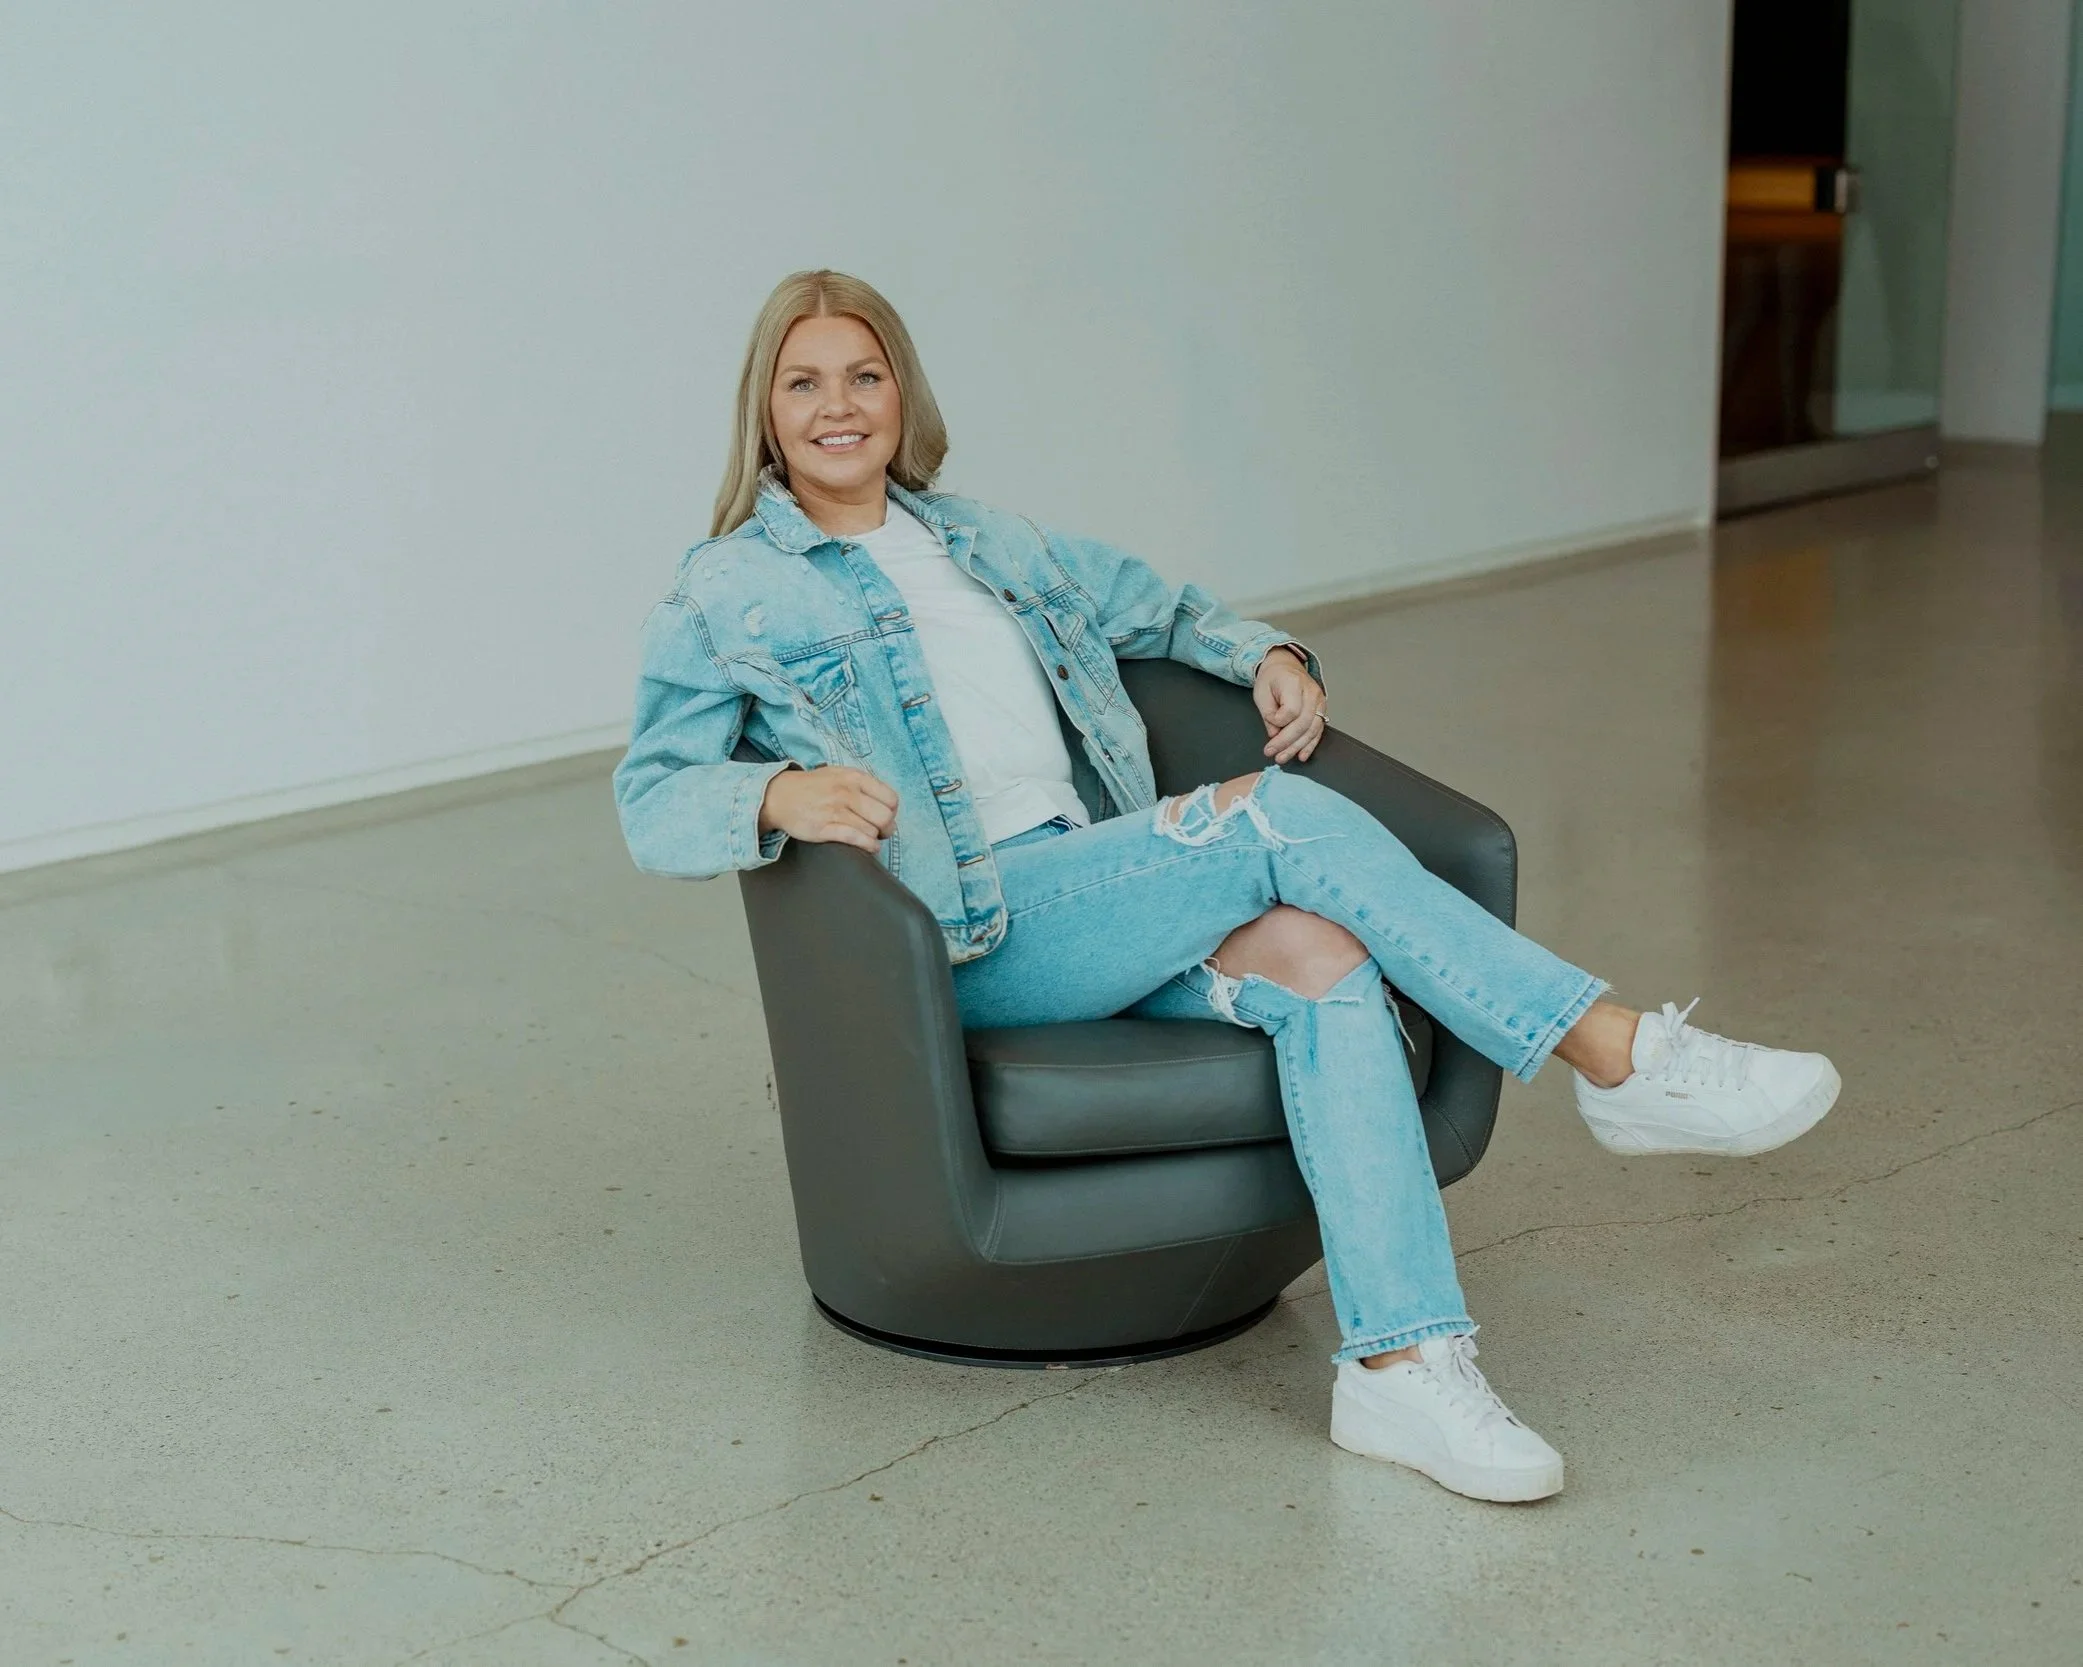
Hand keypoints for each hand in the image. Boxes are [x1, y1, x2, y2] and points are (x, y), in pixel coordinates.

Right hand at [757, 765, 898, 852]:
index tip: (886, 816)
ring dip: (874, 838)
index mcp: (855, 778)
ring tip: (869, 838)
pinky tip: (868, 847)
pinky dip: (868, 846)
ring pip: (872, 830)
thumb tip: (887, 804)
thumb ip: (863, 785)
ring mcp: (836, 811)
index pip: (891, 798)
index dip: (892, 811)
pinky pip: (856, 840)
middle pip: (885, 817)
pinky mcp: (825, 828)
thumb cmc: (813, 787)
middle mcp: (847, 793)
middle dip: (887, 828)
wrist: (780, 795)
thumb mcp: (840, 774)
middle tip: (881, 832)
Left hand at [1253, 645, 1326, 762]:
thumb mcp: (1261, 692)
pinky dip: (1310, 745)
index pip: (1291, 710)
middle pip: (1303, 723)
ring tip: (1283, 757)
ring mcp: (1319, 701)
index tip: (1269, 721)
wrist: (1284, 667)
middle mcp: (1311, 692)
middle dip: (1287, 743)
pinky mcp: (1322, 710)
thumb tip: (1275, 734)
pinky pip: (1318, 731)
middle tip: (1273, 754)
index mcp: (1294, 683)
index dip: (1278, 721)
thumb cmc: (1272, 679)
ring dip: (1297, 747)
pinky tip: (1302, 755)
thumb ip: (1268, 714)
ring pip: (1311, 730)